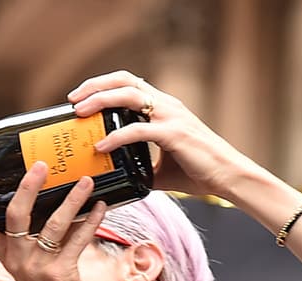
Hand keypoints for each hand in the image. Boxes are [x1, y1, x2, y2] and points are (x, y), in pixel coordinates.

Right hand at [0, 165, 100, 280]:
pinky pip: (76, 240)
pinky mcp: (60, 273)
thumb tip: (57, 206)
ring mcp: (38, 267)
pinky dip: (90, 221)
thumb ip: (37, 241)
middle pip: (16, 216)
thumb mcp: (33, 269)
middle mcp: (18, 260)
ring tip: (86, 182)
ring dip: (72, 198)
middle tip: (41, 166)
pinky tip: (100, 208)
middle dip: (28, 187)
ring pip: (53, 223)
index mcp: (7, 258)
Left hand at [67, 70, 250, 200]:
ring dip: (101, 101)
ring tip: (80, 113)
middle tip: (73, 100)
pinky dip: (116, 136)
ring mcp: (171, 117)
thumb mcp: (161, 169)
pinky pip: (138, 130)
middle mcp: (166, 105)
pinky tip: (101, 145)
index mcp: (163, 108)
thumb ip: (140, 166)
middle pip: (126, 80)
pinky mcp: (174, 134)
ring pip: (130, 96)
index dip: (104, 85)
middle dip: (96, 86)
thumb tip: (119, 179)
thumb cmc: (198, 171)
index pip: (130, 84)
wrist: (228, 177)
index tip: (81, 98)